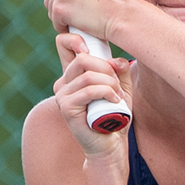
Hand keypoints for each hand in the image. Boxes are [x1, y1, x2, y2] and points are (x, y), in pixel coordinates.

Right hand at [52, 31, 131, 155]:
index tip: (94, 48)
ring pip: (88, 74)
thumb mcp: (122, 88)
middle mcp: (63, 82)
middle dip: (106, 68)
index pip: (64, 43)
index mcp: (73, 74)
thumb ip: (119, 71)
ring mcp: (62, 95)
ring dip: (109, 83)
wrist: (110, 146)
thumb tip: (117, 60)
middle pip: (82, 57)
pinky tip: (115, 101)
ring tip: (118, 96)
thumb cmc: (115, 117)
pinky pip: (88, 90)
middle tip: (118, 84)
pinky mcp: (66, 108)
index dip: (76, 38)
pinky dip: (106, 92)